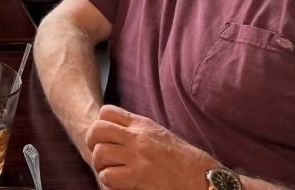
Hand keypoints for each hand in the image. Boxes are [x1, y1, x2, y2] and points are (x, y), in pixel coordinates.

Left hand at [85, 105, 214, 189]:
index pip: (106, 112)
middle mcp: (137, 137)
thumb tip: (117, 130)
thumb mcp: (159, 134)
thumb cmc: (182, 159)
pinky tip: (119, 183)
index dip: (100, 124)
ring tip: (110, 171)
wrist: (201, 177)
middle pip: (97, 130)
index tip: (105, 138)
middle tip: (100, 155)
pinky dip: (109, 181)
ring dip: (101, 165)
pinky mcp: (138, 177)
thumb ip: (138, 129)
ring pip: (99, 154)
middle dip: (92, 142)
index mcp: (142, 124)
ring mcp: (137, 157)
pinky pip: (108, 175)